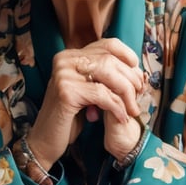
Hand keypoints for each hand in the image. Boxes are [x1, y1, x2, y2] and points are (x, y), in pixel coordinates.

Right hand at [24, 38, 145, 166]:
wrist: (46, 141)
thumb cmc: (69, 117)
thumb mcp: (87, 91)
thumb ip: (102, 76)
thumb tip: (135, 67)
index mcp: (69, 56)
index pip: (107, 44)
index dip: (128, 56)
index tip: (139, 73)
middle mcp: (64, 60)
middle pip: (110, 59)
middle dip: (131, 79)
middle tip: (139, 95)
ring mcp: (63, 75)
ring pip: (109, 74)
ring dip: (126, 94)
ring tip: (132, 109)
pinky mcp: (66, 92)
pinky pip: (102, 95)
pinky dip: (116, 107)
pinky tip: (121, 118)